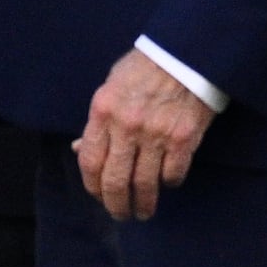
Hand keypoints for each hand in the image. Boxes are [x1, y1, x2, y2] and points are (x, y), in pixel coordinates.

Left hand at [75, 47, 214, 222]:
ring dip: (144, 204)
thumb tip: (80, 149)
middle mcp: (127, 126)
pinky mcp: (184, 139)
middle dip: (116, 205)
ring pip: (144, 184)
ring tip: (144, 211)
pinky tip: (167, 182)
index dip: (92, 187)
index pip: (90, 162)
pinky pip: (172, 174)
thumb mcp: (111, 87)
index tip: (99, 197)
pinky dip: (169, 183)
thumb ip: (98, 121)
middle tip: (121, 214)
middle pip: (115, 181)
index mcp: (103, 111)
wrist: (186, 53)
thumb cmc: (145, 67)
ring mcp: (156, 134)